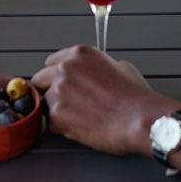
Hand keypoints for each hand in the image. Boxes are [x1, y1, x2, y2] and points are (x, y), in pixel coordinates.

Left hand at [32, 45, 175, 155]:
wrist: (139, 118)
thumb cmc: (135, 97)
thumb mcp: (120, 67)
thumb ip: (98, 67)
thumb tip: (95, 74)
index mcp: (80, 54)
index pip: (52, 62)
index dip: (57, 76)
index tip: (61, 83)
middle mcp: (65, 68)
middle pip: (41, 79)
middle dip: (50, 90)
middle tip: (66, 103)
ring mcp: (59, 91)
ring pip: (45, 102)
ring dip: (56, 110)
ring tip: (78, 117)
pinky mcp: (57, 114)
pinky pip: (50, 122)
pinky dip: (61, 127)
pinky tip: (80, 127)